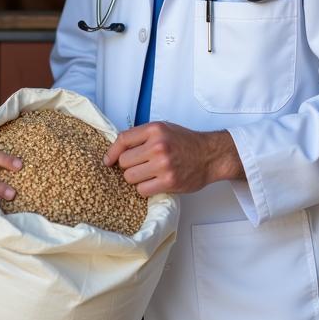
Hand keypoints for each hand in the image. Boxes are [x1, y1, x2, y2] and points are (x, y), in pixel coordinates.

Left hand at [103, 122, 243, 196]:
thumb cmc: (186, 142)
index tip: (108, 160)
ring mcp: (163, 165)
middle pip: (124, 162)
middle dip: (128, 166)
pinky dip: (145, 189)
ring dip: (135, 179)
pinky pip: (142, 190)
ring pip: (130, 177)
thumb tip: (118, 149)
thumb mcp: (163, 129)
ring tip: (147, 174)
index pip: (122, 140)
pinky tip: (153, 183)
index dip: (112, 152)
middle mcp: (158, 146)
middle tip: (138, 166)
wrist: (210, 155)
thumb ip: (142, 136)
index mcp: (154, 130)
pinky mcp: (169, 181)